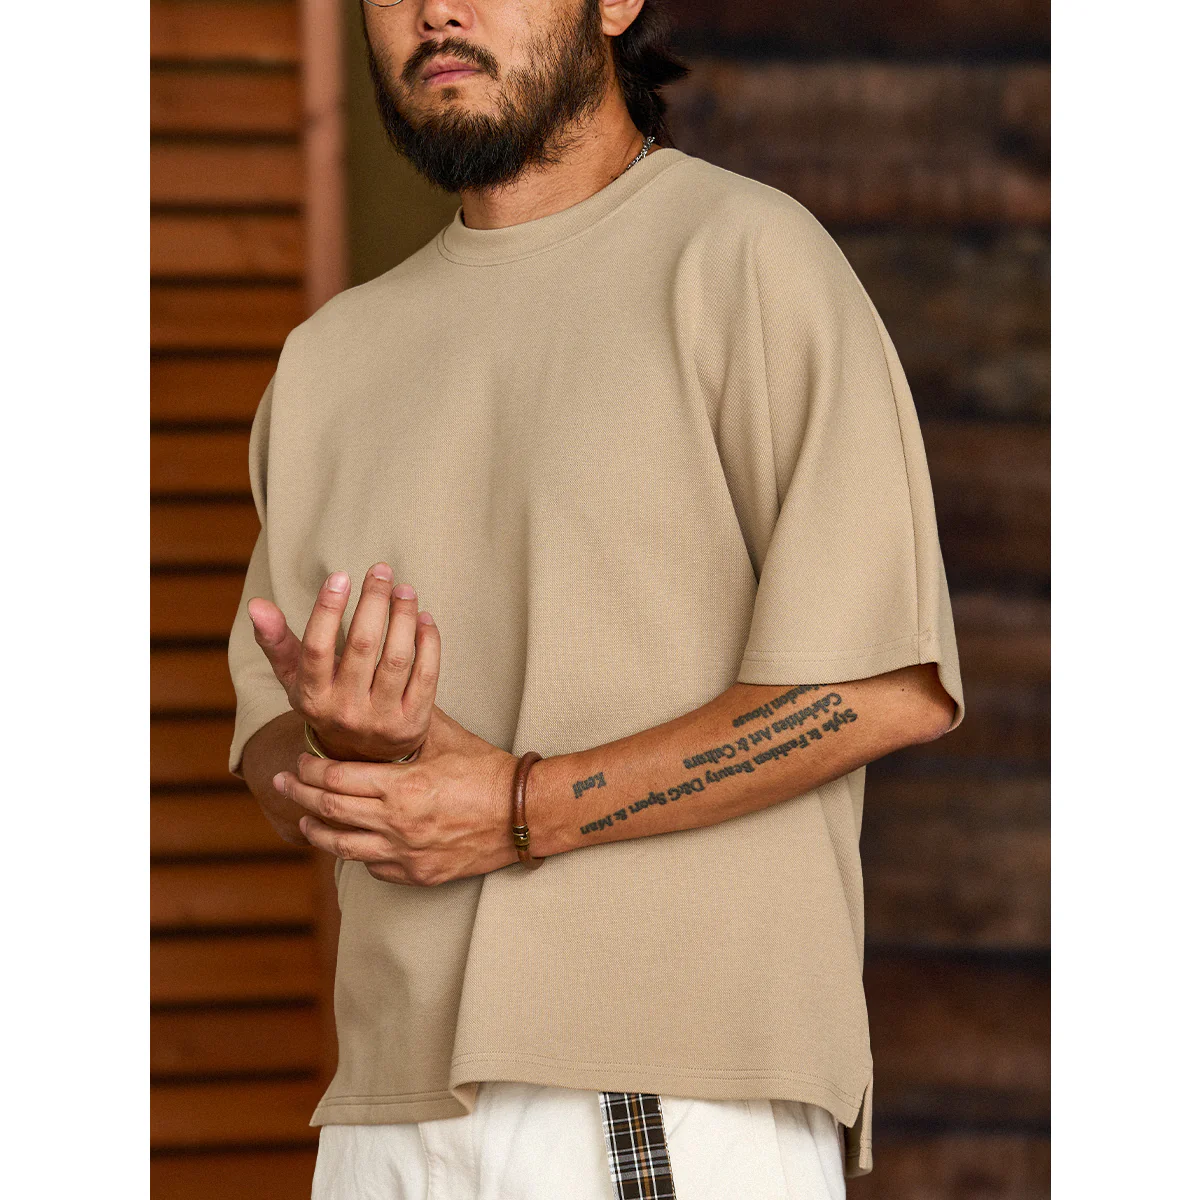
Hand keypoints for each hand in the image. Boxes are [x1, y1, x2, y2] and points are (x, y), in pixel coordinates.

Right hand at [247, 563, 438, 762]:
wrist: (365, 756)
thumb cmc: (329, 700)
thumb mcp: (296, 678)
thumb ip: (277, 641)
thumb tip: (256, 605)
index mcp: (312, 697)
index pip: (316, 648)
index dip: (328, 609)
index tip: (341, 575)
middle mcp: (345, 711)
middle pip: (363, 646)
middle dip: (374, 602)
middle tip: (382, 571)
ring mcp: (382, 720)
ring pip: (398, 658)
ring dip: (404, 617)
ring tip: (405, 590)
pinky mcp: (413, 722)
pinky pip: (426, 674)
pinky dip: (428, 642)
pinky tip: (424, 618)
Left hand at [271, 706, 520, 885]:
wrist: (523, 813)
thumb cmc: (487, 770)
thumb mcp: (446, 737)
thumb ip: (411, 717)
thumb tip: (389, 686)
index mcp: (401, 786)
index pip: (335, 778)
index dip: (309, 769)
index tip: (298, 761)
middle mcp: (397, 823)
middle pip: (328, 810)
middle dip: (298, 794)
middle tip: (283, 783)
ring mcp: (406, 853)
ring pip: (342, 847)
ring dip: (317, 830)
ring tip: (304, 820)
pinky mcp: (418, 874)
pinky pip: (372, 867)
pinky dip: (356, 853)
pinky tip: (350, 842)